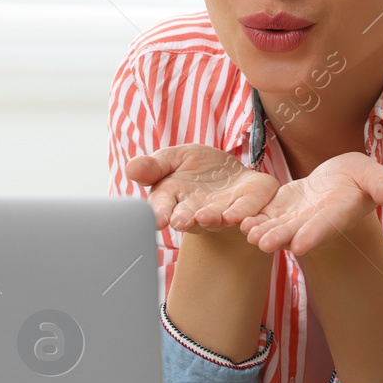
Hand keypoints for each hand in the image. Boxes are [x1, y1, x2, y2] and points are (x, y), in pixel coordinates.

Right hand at [125, 145, 279, 233]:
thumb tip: (131, 168)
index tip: (158, 219)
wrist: (228, 175)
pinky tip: (239, 216)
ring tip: (209, 217)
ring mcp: (225, 210)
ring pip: (219, 217)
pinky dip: (244, 213)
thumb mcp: (171, 159)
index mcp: (174, 201)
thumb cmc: (194, 169)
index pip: (163, 208)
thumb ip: (153, 166)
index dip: (161, 214)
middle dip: (187, 219)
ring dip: (214, 219)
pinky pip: (248, 210)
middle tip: (181, 222)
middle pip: (190, 217)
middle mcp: (198, 212)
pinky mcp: (250, 203)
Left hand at [239, 152, 382, 255]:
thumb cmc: (361, 177)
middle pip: (296, 233)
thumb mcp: (374, 175)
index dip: (315, 234)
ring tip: (246, 231)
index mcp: (339, 214)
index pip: (327, 226)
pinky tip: (236, 218)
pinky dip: (252, 217)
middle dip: (280, 238)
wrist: (341, 179)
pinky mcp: (280, 209)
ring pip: (276, 227)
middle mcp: (314, 222)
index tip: (302, 244)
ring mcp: (295, 218)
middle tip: (263, 244)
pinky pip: (264, 214)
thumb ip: (382, 185)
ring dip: (261, 231)